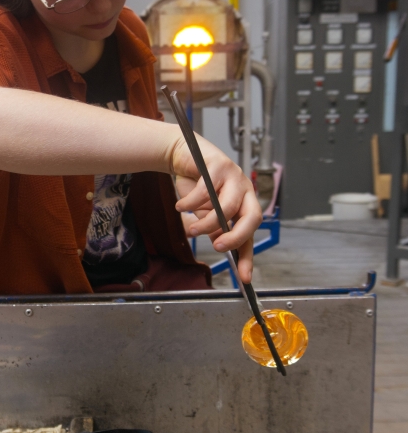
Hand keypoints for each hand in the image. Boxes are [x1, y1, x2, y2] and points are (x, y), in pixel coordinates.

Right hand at [171, 137, 261, 282]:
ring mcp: (234, 176)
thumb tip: (221, 244)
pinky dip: (190, 203)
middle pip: (251, 217)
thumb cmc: (197, 184)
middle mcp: (244, 189)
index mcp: (245, 202)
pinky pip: (205, 191)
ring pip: (226, 206)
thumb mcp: (206, 211)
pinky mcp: (218, 165)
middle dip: (236, 236)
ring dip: (206, 222)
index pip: (251, 232)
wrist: (183, 156)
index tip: (244, 277)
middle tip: (218, 246)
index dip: (248, 256)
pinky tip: (181, 206)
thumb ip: (215, 227)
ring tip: (192, 228)